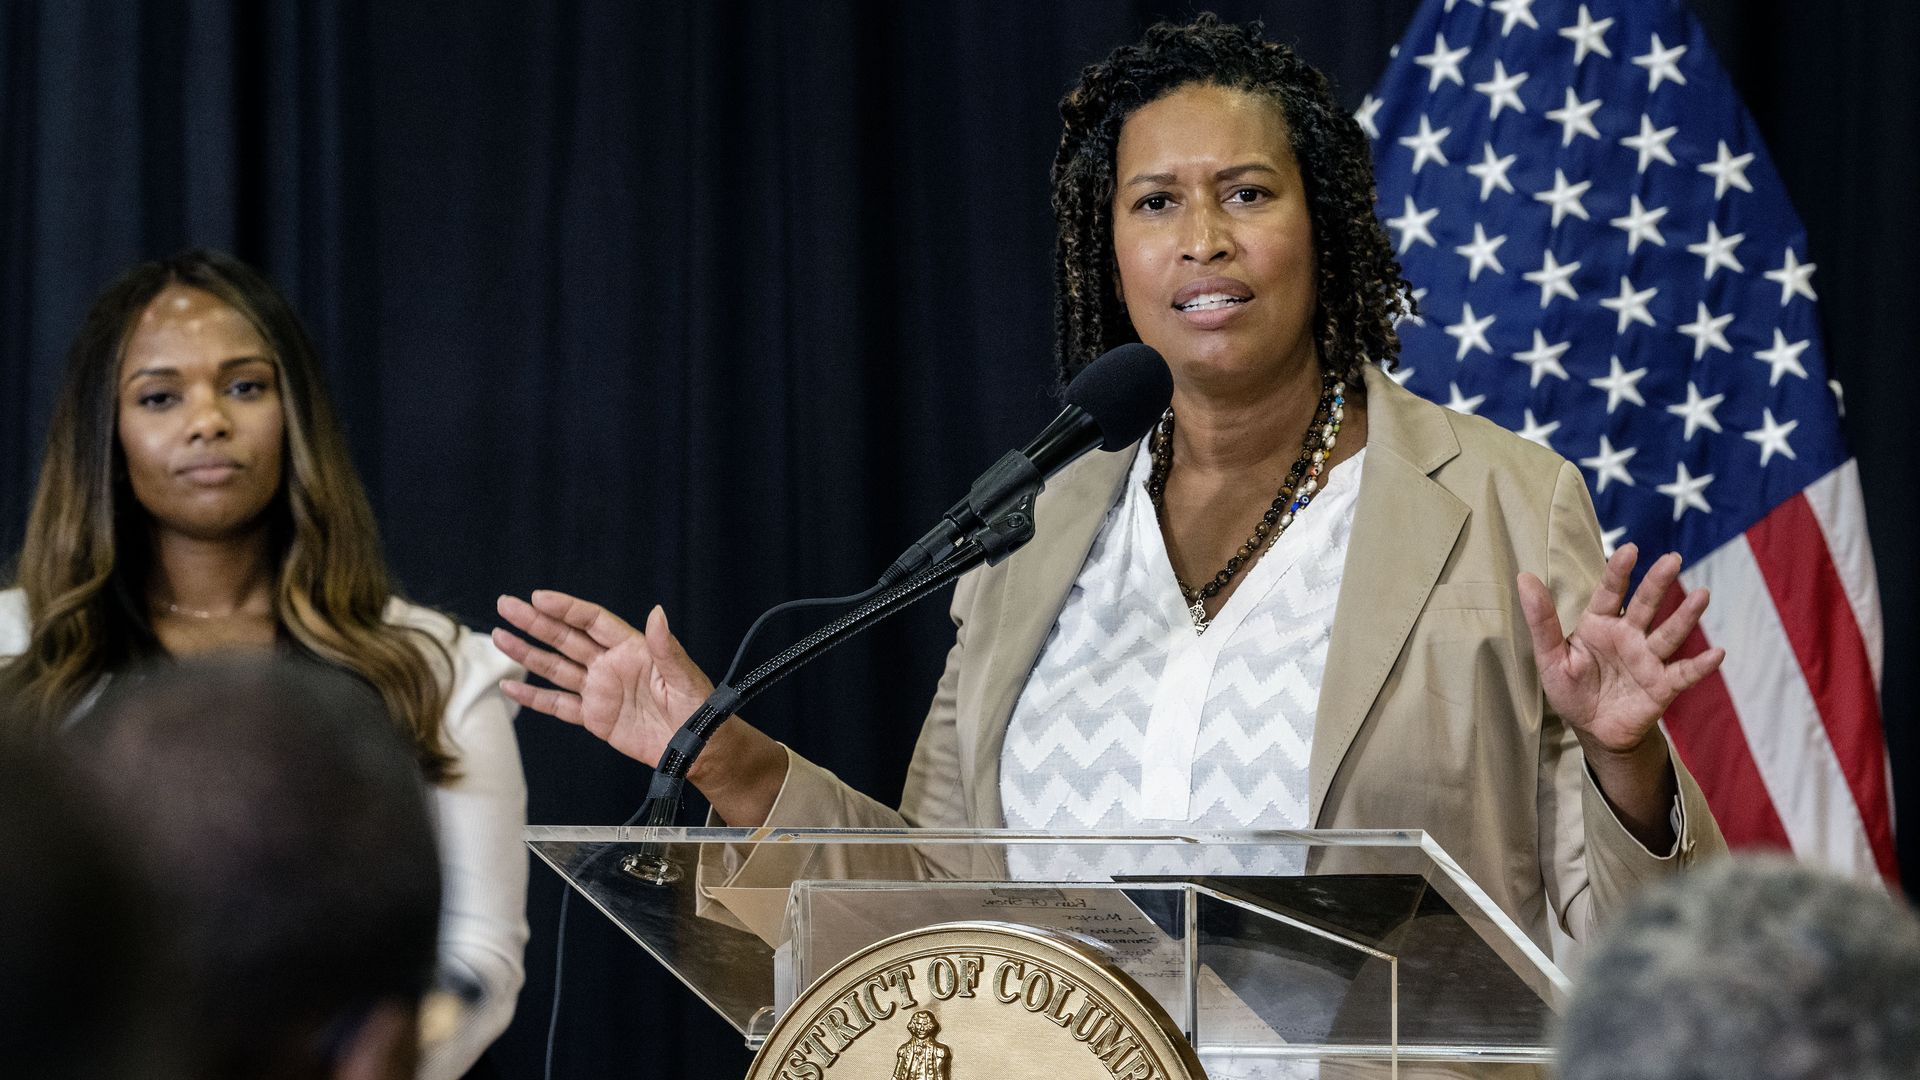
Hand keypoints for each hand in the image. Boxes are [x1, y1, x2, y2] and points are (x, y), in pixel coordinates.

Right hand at [492, 591, 714, 767]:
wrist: (697, 748)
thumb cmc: (699, 708)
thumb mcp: (685, 676)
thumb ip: (665, 647)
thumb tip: (656, 613)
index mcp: (632, 648)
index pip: (592, 621)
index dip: (566, 608)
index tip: (538, 597)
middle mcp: (610, 665)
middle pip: (566, 638)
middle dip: (535, 622)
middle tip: (506, 604)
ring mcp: (599, 690)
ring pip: (555, 667)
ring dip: (527, 653)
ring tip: (499, 636)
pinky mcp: (594, 717)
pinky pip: (558, 705)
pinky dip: (534, 698)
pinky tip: (510, 688)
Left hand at [1518, 543, 1724, 755]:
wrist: (1593, 730)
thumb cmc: (1571, 689)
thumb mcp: (1549, 656)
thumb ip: (1540, 620)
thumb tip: (1524, 577)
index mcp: (1600, 624)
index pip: (1610, 592)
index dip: (1619, 571)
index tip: (1629, 549)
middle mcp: (1629, 636)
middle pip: (1646, 605)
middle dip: (1658, 582)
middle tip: (1673, 559)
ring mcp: (1648, 659)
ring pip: (1669, 633)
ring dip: (1686, 616)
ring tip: (1702, 595)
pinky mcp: (1662, 685)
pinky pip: (1684, 673)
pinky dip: (1701, 665)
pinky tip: (1717, 653)